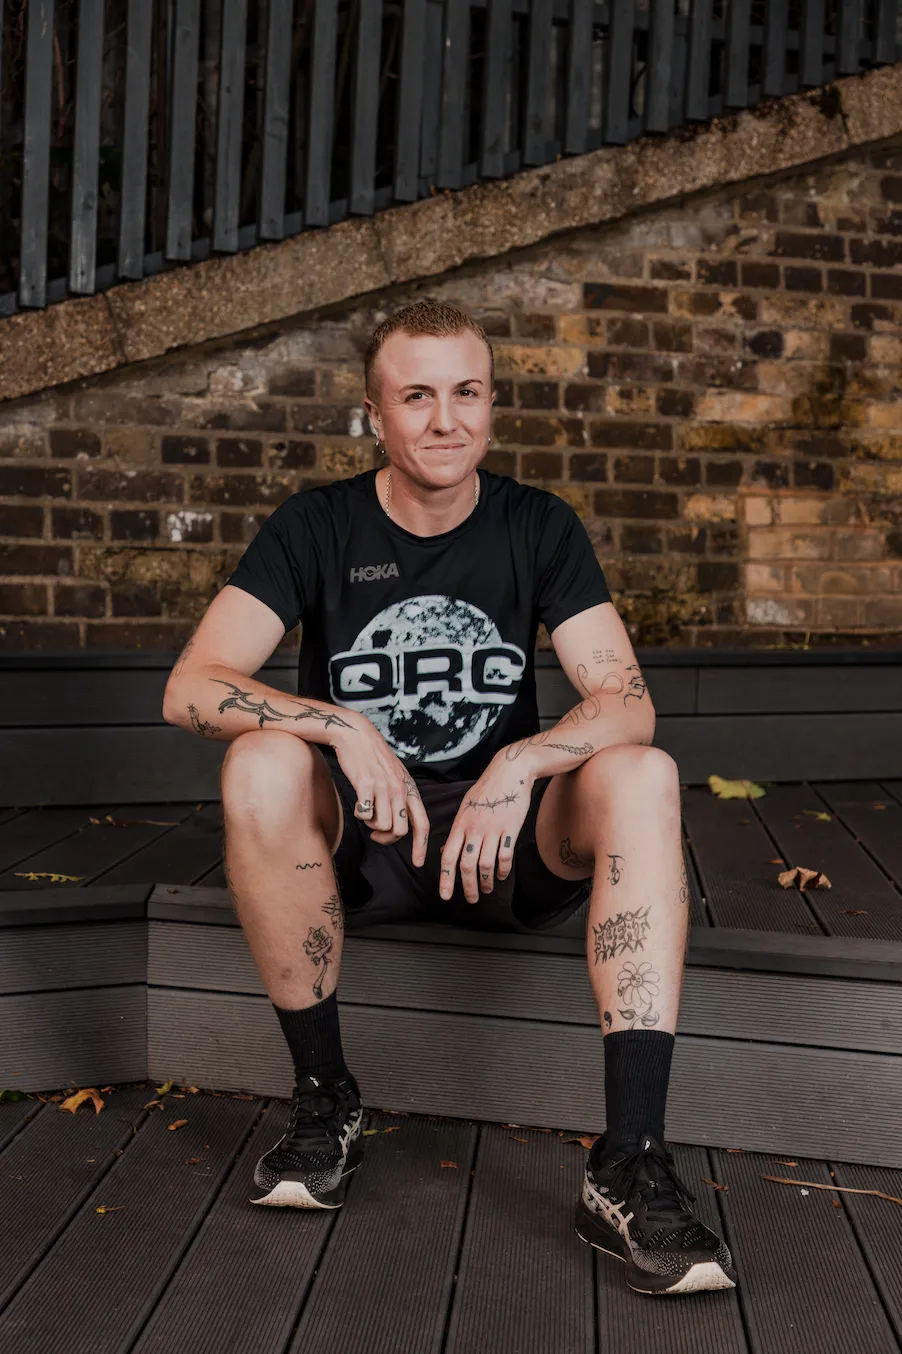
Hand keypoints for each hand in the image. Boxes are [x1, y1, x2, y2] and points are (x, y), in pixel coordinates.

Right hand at [331, 716, 429, 865]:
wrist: (356, 735)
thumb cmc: (374, 758)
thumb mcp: (396, 776)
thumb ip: (401, 798)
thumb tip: (399, 825)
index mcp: (409, 789)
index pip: (423, 823)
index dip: (422, 846)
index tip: (418, 863)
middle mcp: (399, 789)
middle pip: (400, 831)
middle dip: (387, 840)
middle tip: (377, 835)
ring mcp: (383, 787)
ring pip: (382, 826)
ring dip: (372, 825)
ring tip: (368, 813)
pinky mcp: (365, 785)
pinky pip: (365, 814)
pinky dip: (360, 815)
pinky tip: (359, 805)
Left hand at [440, 752, 533, 902]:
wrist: (509, 773)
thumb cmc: (486, 791)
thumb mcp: (465, 808)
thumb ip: (457, 831)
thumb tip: (446, 851)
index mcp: (460, 824)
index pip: (448, 856)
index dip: (445, 878)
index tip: (445, 895)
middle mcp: (474, 829)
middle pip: (467, 865)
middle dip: (467, 887)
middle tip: (471, 899)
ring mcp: (493, 829)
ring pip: (486, 864)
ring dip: (485, 882)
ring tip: (486, 890)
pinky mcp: (510, 829)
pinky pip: (505, 856)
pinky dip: (503, 870)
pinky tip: (501, 875)